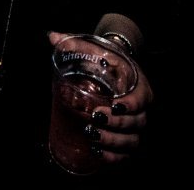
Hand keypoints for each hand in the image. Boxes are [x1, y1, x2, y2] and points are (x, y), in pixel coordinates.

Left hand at [48, 30, 151, 162]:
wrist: (114, 70)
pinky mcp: (126, 138)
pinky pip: (126, 154)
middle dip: (116, 124)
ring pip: (132, 141)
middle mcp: (140, 108)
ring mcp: (134, 125)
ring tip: (93, 135)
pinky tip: (99, 153)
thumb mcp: (93, 48)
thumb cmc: (104, 60)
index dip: (131, 105)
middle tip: (95, 118)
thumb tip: (52, 37)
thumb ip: (74, 42)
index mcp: (138, 86)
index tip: (114, 104)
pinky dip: (115, 157)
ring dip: (114, 141)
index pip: (141, 99)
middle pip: (137, 122)